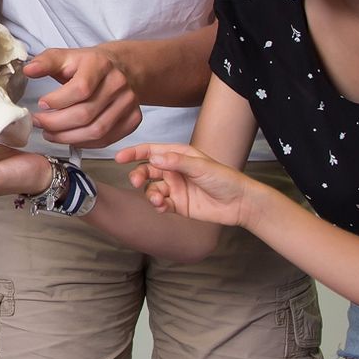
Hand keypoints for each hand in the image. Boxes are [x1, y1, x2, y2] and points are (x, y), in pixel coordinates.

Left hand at [27, 46, 140, 148]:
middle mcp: (118, 84)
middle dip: (57, 124)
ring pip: (96, 131)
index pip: (80, 89)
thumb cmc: (89, 65)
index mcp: (100, 64)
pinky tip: (70, 138)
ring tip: (50, 134)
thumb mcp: (66, 57)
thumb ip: (46, 62)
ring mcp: (128, 103)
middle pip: (86, 114)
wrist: (122, 68)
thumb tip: (28, 70)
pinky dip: (85, 143)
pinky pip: (107, 140)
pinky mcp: (133, 119)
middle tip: (40, 124)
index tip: (41, 104)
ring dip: (68, 137)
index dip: (58, 101)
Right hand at [118, 142, 254, 226]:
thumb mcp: (201, 166)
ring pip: (152, 189)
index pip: (151, 151)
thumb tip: (153, 158)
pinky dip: (157, 205)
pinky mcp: (178, 205)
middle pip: (147, 171)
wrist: (239, 203)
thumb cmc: (225, 179)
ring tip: (157, 199)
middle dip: (139, 175)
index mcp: (179, 156)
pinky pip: (160, 204)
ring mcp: (175, 188)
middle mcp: (174, 171)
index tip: (119, 157)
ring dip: (150, 193)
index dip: (134, 153)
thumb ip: (176, 162)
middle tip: (137, 182)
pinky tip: (162, 206)